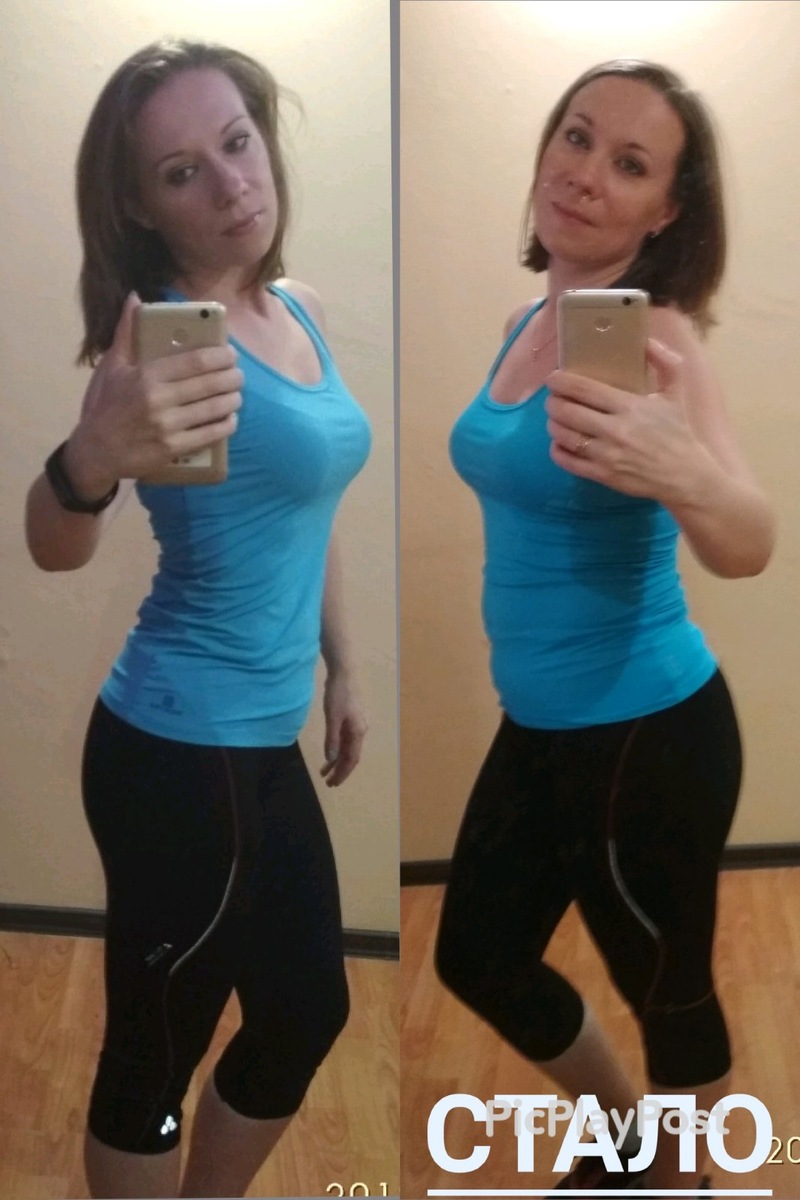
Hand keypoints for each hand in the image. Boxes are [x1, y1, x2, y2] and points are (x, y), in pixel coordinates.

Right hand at [65, 292, 242, 496]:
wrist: (95, 450)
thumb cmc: (104, 405)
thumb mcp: (112, 366)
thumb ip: (126, 332)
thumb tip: (135, 297)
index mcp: (147, 376)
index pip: (196, 361)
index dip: (221, 356)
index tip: (231, 354)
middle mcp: (159, 400)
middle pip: (211, 384)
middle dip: (232, 377)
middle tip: (238, 374)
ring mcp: (168, 426)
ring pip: (215, 408)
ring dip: (233, 400)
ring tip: (236, 394)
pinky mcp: (174, 448)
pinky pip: (211, 434)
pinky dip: (226, 425)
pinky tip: (230, 418)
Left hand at [320, 670, 367, 786]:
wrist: (344, 673)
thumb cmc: (338, 694)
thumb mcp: (333, 718)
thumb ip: (332, 739)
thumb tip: (331, 758)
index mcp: (358, 732)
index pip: (351, 759)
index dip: (343, 773)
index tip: (333, 784)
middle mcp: (359, 731)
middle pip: (350, 756)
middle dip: (340, 770)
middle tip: (328, 783)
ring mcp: (355, 725)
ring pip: (347, 749)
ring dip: (337, 761)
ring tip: (324, 771)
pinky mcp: (349, 719)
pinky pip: (344, 740)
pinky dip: (337, 749)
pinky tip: (330, 753)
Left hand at [545, 339, 705, 503]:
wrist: (684, 475)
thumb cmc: (678, 432)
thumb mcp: (676, 393)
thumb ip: (665, 363)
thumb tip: (645, 341)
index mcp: (629, 406)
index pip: (584, 389)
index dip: (561, 381)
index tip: (553, 378)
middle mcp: (614, 430)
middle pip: (567, 412)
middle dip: (553, 402)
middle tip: (552, 399)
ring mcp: (605, 455)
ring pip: (563, 436)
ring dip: (553, 424)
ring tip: (556, 419)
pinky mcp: (601, 475)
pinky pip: (567, 461)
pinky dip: (557, 450)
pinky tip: (559, 442)